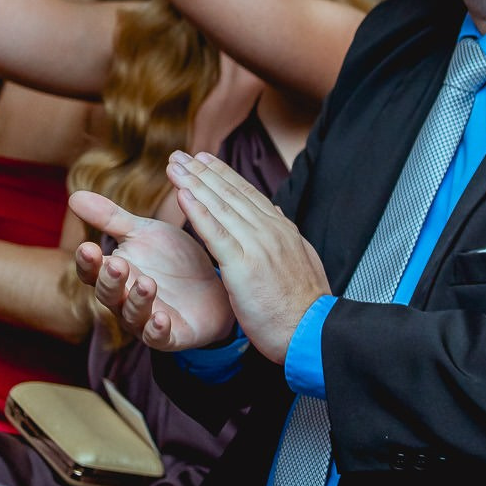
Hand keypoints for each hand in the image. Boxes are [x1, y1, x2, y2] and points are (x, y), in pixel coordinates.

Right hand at [69, 191, 233, 351]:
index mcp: (116, 274)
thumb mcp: (145, 233)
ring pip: (133, 314)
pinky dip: (157, 329)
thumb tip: (74, 195)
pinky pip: (159, 338)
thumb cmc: (173, 259)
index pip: (92, 270)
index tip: (88, 246)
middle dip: (111, 280)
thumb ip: (112, 218)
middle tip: (118, 264)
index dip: (88, 262)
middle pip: (108, 293)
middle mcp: (124, 300)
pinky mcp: (171, 336)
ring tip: (147, 283)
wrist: (216, 287)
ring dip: (137, 300)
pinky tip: (162, 318)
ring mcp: (146, 320)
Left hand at [167, 150, 328, 361]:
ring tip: (173, 166)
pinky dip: (198, 211)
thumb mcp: (301, 260)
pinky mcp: (244, 266)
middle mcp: (271, 232)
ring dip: (194, 183)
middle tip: (180, 154)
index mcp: (283, 231)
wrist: (312, 330)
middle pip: (231, 194)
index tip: (204, 160)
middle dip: (203, 172)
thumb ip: (285, 235)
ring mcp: (258, 246)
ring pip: (221, 207)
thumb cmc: (304, 305)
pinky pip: (215, 233)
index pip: (248, 195)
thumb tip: (275, 212)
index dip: (223, 175)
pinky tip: (182, 195)